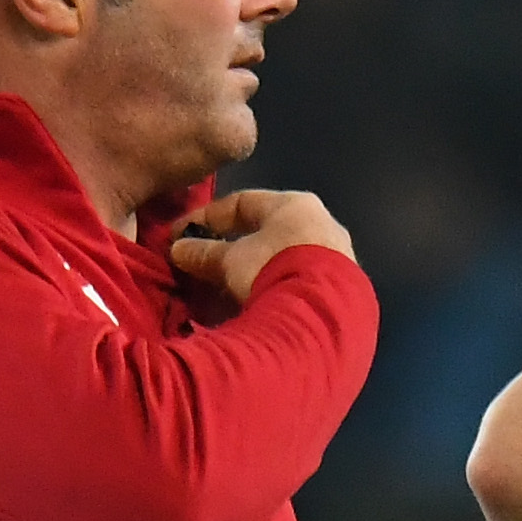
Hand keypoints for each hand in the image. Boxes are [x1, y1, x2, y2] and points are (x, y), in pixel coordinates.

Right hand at [168, 189, 353, 305]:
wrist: (323, 318)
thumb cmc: (272, 269)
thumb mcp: (231, 261)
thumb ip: (204, 253)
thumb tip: (178, 248)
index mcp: (294, 204)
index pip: (243, 202)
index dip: (207, 217)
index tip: (181, 234)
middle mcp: (321, 224)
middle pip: (266, 233)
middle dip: (232, 251)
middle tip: (205, 267)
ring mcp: (337, 259)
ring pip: (283, 261)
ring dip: (253, 275)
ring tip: (227, 296)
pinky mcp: (344, 292)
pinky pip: (298, 286)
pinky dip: (274, 293)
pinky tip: (256, 311)